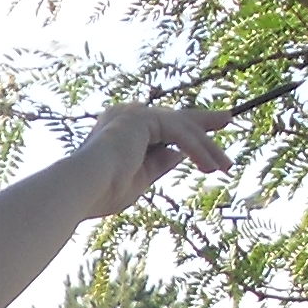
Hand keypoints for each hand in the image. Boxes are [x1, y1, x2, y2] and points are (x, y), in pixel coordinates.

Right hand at [75, 101, 229, 221]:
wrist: (79, 190)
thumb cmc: (100, 194)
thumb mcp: (140, 179)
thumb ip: (159, 163)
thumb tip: (181, 155)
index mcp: (120, 129)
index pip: (160, 126)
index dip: (185, 130)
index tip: (207, 134)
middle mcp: (126, 114)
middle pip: (174, 118)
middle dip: (203, 121)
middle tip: (228, 118)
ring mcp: (133, 114)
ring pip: (180, 127)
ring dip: (206, 147)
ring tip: (226, 165)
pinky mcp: (142, 119)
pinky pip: (178, 133)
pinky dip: (196, 149)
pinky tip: (209, 166)